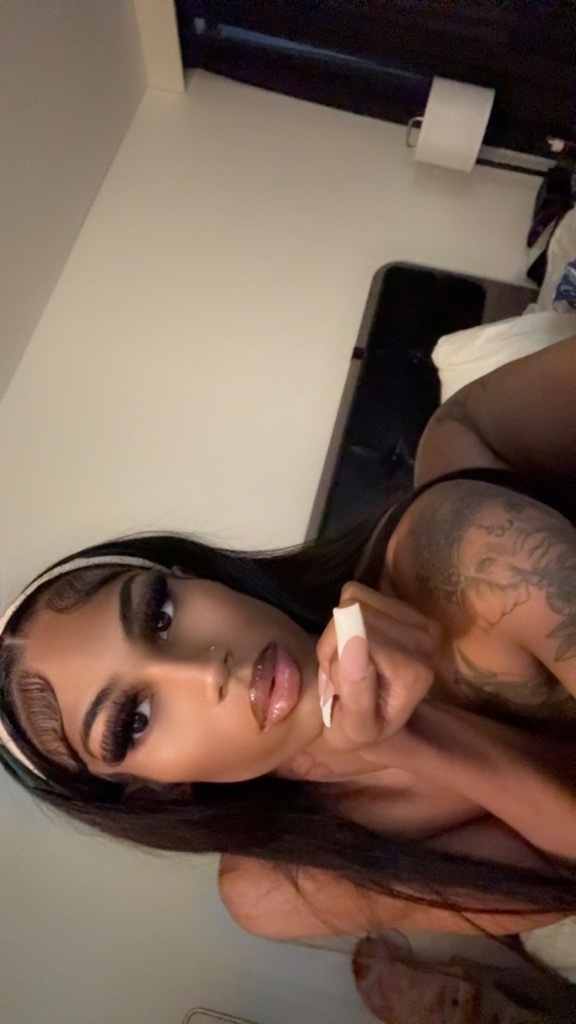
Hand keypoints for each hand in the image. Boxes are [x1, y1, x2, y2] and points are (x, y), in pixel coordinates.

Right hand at [316, 581, 444, 762]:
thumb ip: (355, 690)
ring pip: (352, 601)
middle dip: (335, 646)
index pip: (357, 637)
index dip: (335, 660)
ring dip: (338, 632)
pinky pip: (355, 593)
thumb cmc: (363, 730)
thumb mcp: (355, 727)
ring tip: (347, 661)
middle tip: (341, 677)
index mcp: (416, 671)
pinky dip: (344, 617)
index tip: (339, 690)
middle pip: (354, 614)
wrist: (379, 717)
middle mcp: (426, 638)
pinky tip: (354, 641)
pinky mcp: (401, 602)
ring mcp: (417, 616)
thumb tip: (353, 639)